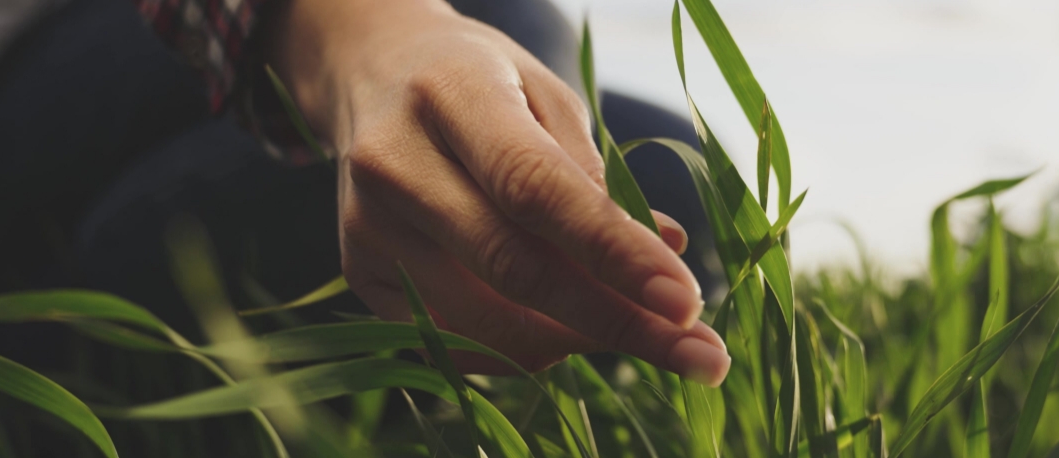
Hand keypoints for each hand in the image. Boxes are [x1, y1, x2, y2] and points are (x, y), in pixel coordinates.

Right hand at [270, 0, 728, 384]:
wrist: (371, 73)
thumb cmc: (480, 81)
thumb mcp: (545, 93)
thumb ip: (595, 174)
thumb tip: (665, 256)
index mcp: (451, 97)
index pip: (537, 191)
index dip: (616, 254)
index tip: (687, 302)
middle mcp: (395, 165)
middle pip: (513, 269)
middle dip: (615, 321)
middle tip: (699, 354)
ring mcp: (368, 228)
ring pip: (486, 322)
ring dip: (577, 342)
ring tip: (638, 332)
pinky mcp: (359, 274)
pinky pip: (454, 340)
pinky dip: (523, 348)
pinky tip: (568, 330)